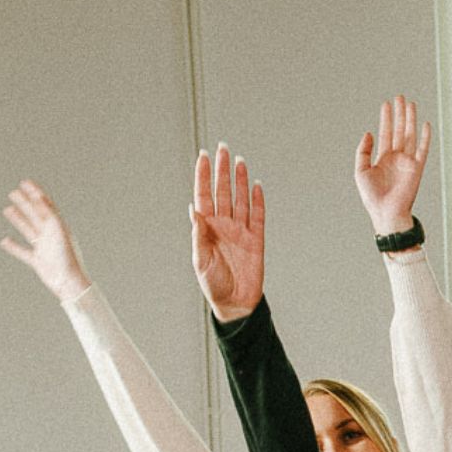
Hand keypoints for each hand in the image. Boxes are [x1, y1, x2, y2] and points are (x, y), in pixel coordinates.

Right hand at [0, 181, 92, 301]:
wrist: (69, 282)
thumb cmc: (66, 257)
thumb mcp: (57, 231)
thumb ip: (48, 214)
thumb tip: (39, 196)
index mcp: (58, 227)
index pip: (46, 206)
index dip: (36, 193)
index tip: (25, 182)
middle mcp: (51, 236)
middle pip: (36, 215)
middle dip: (25, 203)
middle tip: (13, 192)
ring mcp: (44, 248)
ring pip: (29, 230)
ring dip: (18, 219)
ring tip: (7, 209)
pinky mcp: (38, 261)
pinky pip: (23, 251)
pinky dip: (13, 246)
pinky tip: (4, 240)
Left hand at [190, 144, 265, 321]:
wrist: (235, 303)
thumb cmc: (213, 285)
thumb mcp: (201, 261)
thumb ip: (198, 235)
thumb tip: (193, 210)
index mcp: (207, 228)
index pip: (204, 195)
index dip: (203, 175)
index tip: (204, 156)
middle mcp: (223, 225)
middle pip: (222, 191)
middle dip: (222, 170)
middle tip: (223, 148)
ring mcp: (240, 231)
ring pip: (240, 199)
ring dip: (240, 180)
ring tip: (239, 161)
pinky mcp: (256, 239)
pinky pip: (258, 216)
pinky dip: (258, 201)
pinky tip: (257, 186)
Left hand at [354, 96, 431, 238]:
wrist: (386, 213)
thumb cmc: (372, 197)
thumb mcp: (360, 171)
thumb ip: (363, 151)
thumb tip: (368, 133)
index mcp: (383, 158)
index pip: (386, 133)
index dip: (386, 118)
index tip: (386, 104)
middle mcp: (397, 158)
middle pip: (399, 130)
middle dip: (399, 114)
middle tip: (400, 97)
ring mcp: (408, 162)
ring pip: (410, 135)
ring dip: (410, 119)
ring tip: (410, 104)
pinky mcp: (417, 168)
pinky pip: (422, 150)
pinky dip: (425, 137)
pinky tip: (425, 124)